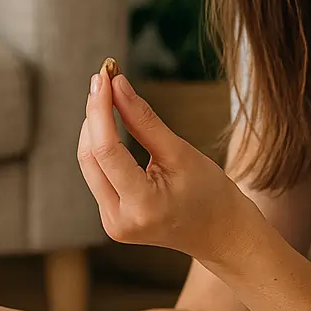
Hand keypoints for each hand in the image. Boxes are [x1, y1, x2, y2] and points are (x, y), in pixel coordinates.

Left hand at [78, 69, 257, 264]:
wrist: (221, 233)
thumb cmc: (210, 193)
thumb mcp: (181, 152)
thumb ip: (144, 120)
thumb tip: (117, 85)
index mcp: (141, 206)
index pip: (107, 150)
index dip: (100, 109)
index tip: (103, 77)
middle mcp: (118, 220)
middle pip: (90, 158)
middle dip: (93, 115)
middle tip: (103, 78)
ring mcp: (111, 223)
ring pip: (89, 165)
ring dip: (93, 128)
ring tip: (106, 94)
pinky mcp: (110, 219)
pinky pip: (97, 175)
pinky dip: (100, 147)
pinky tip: (107, 122)